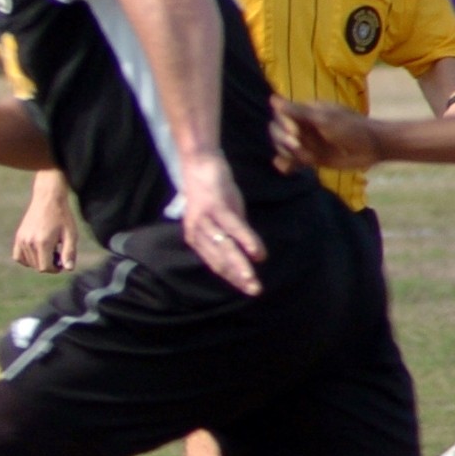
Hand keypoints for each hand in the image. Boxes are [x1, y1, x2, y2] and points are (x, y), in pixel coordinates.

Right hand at [12, 193, 77, 272]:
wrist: (48, 199)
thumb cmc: (62, 216)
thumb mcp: (71, 234)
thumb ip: (69, 253)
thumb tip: (68, 269)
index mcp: (43, 242)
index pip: (45, 268)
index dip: (55, 269)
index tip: (62, 263)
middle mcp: (29, 242)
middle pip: (37, 266)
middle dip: (48, 264)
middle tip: (58, 253)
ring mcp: (22, 239)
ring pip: (28, 263)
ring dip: (39, 261)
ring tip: (48, 250)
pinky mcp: (18, 236)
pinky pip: (18, 256)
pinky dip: (26, 259)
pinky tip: (36, 252)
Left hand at [178, 151, 264, 295]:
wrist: (200, 164)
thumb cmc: (213, 192)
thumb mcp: (223, 217)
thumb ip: (231, 235)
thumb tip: (247, 252)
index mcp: (196, 238)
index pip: (215, 264)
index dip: (231, 278)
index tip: (246, 289)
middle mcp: (197, 233)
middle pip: (219, 261)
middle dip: (237, 278)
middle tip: (254, 292)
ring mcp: (205, 220)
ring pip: (224, 248)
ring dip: (240, 266)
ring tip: (253, 281)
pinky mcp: (216, 207)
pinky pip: (233, 227)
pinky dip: (246, 241)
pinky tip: (257, 254)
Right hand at [270, 96, 382, 171]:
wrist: (373, 148)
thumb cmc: (351, 128)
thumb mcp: (323, 119)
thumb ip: (297, 111)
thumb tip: (271, 98)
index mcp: (305, 113)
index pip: (279, 117)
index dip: (282, 126)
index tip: (295, 133)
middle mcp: (303, 127)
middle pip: (277, 134)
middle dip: (284, 143)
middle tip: (298, 148)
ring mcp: (306, 143)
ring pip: (282, 149)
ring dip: (288, 155)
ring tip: (306, 159)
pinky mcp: (311, 158)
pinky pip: (290, 162)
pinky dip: (287, 166)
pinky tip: (290, 169)